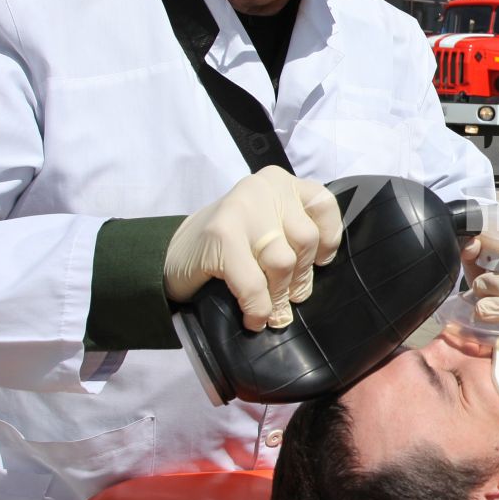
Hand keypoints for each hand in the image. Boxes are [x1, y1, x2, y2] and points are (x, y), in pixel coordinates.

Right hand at [164, 167, 341, 330]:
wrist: (171, 253)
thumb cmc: (230, 243)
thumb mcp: (269, 226)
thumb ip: (295, 235)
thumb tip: (323, 271)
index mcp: (280, 182)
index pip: (324, 205)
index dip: (327, 239)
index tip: (318, 261)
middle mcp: (262, 188)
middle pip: (305, 240)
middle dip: (299, 277)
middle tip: (289, 298)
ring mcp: (240, 209)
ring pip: (283, 262)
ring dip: (278, 296)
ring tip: (272, 312)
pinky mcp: (221, 235)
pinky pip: (254, 283)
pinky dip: (257, 307)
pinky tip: (253, 318)